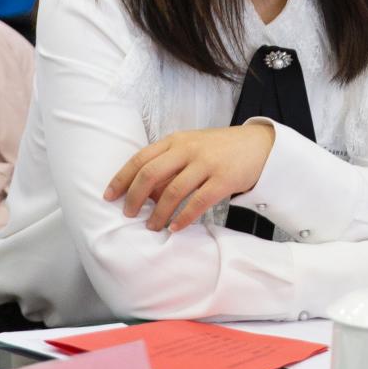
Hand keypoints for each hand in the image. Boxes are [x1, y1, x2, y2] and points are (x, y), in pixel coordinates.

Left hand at [104, 124, 274, 232]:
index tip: (109, 196)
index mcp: (176, 140)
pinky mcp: (223, 179)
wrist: (258, 144)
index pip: (141, 158)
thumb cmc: (218, 149)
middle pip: (151, 174)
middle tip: (128, 214)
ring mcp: (206, 163)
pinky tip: (175, 228)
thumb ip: (169, 164)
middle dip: (135, 197)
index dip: (122, 178)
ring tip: (152, 227)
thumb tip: (145, 193)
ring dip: (158, 213)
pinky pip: (198, 202)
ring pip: (173, 191)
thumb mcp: (191, 147)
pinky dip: (183, 217)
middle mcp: (188, 149)